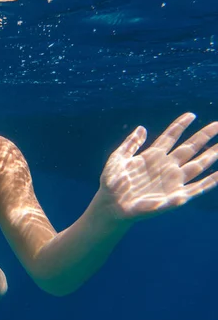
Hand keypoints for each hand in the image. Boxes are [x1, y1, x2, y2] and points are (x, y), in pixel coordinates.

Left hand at [99, 113, 217, 220]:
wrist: (111, 204)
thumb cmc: (112, 182)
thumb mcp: (118, 158)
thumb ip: (131, 144)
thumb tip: (141, 127)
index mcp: (152, 156)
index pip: (170, 137)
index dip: (180, 125)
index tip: (191, 114)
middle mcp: (165, 167)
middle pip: (189, 148)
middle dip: (204, 137)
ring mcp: (172, 181)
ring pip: (197, 165)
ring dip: (211, 156)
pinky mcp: (175, 197)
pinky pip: (197, 188)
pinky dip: (211, 182)